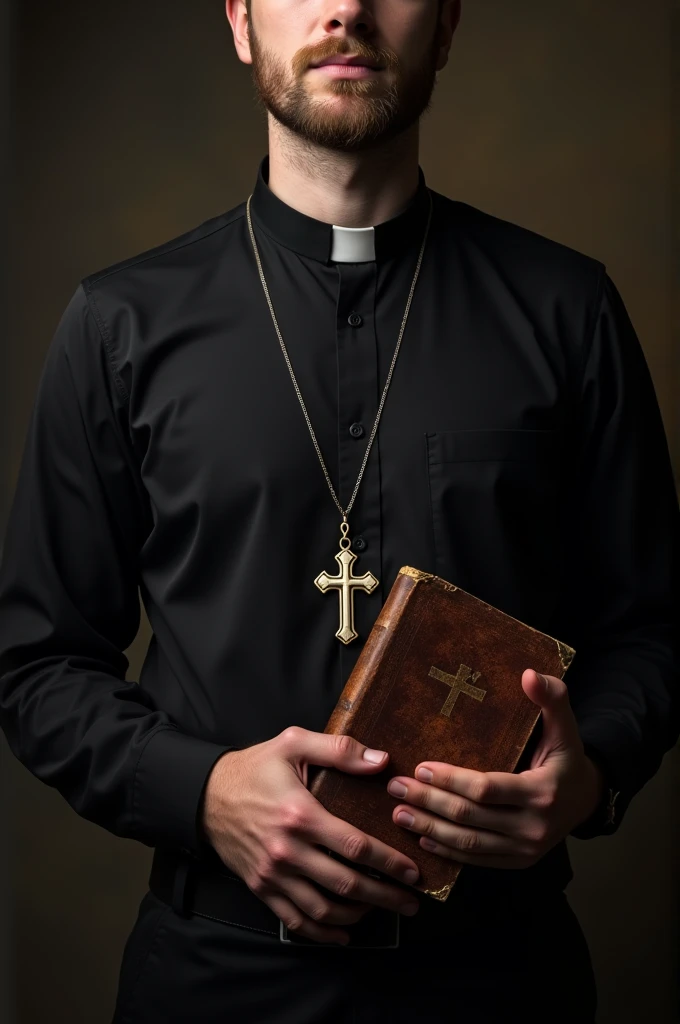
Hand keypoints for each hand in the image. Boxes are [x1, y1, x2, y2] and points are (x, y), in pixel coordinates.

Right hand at [201, 726, 420, 944]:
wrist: (205, 794)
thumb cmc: (254, 767)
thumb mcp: (293, 744)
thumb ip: (339, 749)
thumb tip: (380, 760)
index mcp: (300, 814)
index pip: (355, 846)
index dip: (389, 862)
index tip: (412, 871)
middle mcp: (287, 850)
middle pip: (345, 884)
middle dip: (385, 896)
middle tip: (411, 901)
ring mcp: (273, 874)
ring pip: (323, 909)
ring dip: (358, 916)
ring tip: (383, 911)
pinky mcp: (261, 887)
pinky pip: (295, 920)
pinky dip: (322, 932)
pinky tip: (343, 932)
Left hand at [385, 668, 605, 868]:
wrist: (587, 800)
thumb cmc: (567, 757)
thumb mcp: (564, 727)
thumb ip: (551, 698)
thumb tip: (529, 674)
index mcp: (542, 792)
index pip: (487, 789)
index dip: (451, 780)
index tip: (421, 767)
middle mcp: (534, 826)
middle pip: (470, 818)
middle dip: (429, 802)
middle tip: (396, 787)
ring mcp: (525, 850)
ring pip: (469, 844)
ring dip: (430, 829)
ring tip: (399, 814)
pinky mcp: (517, 862)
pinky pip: (477, 860)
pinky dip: (448, 853)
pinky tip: (423, 839)